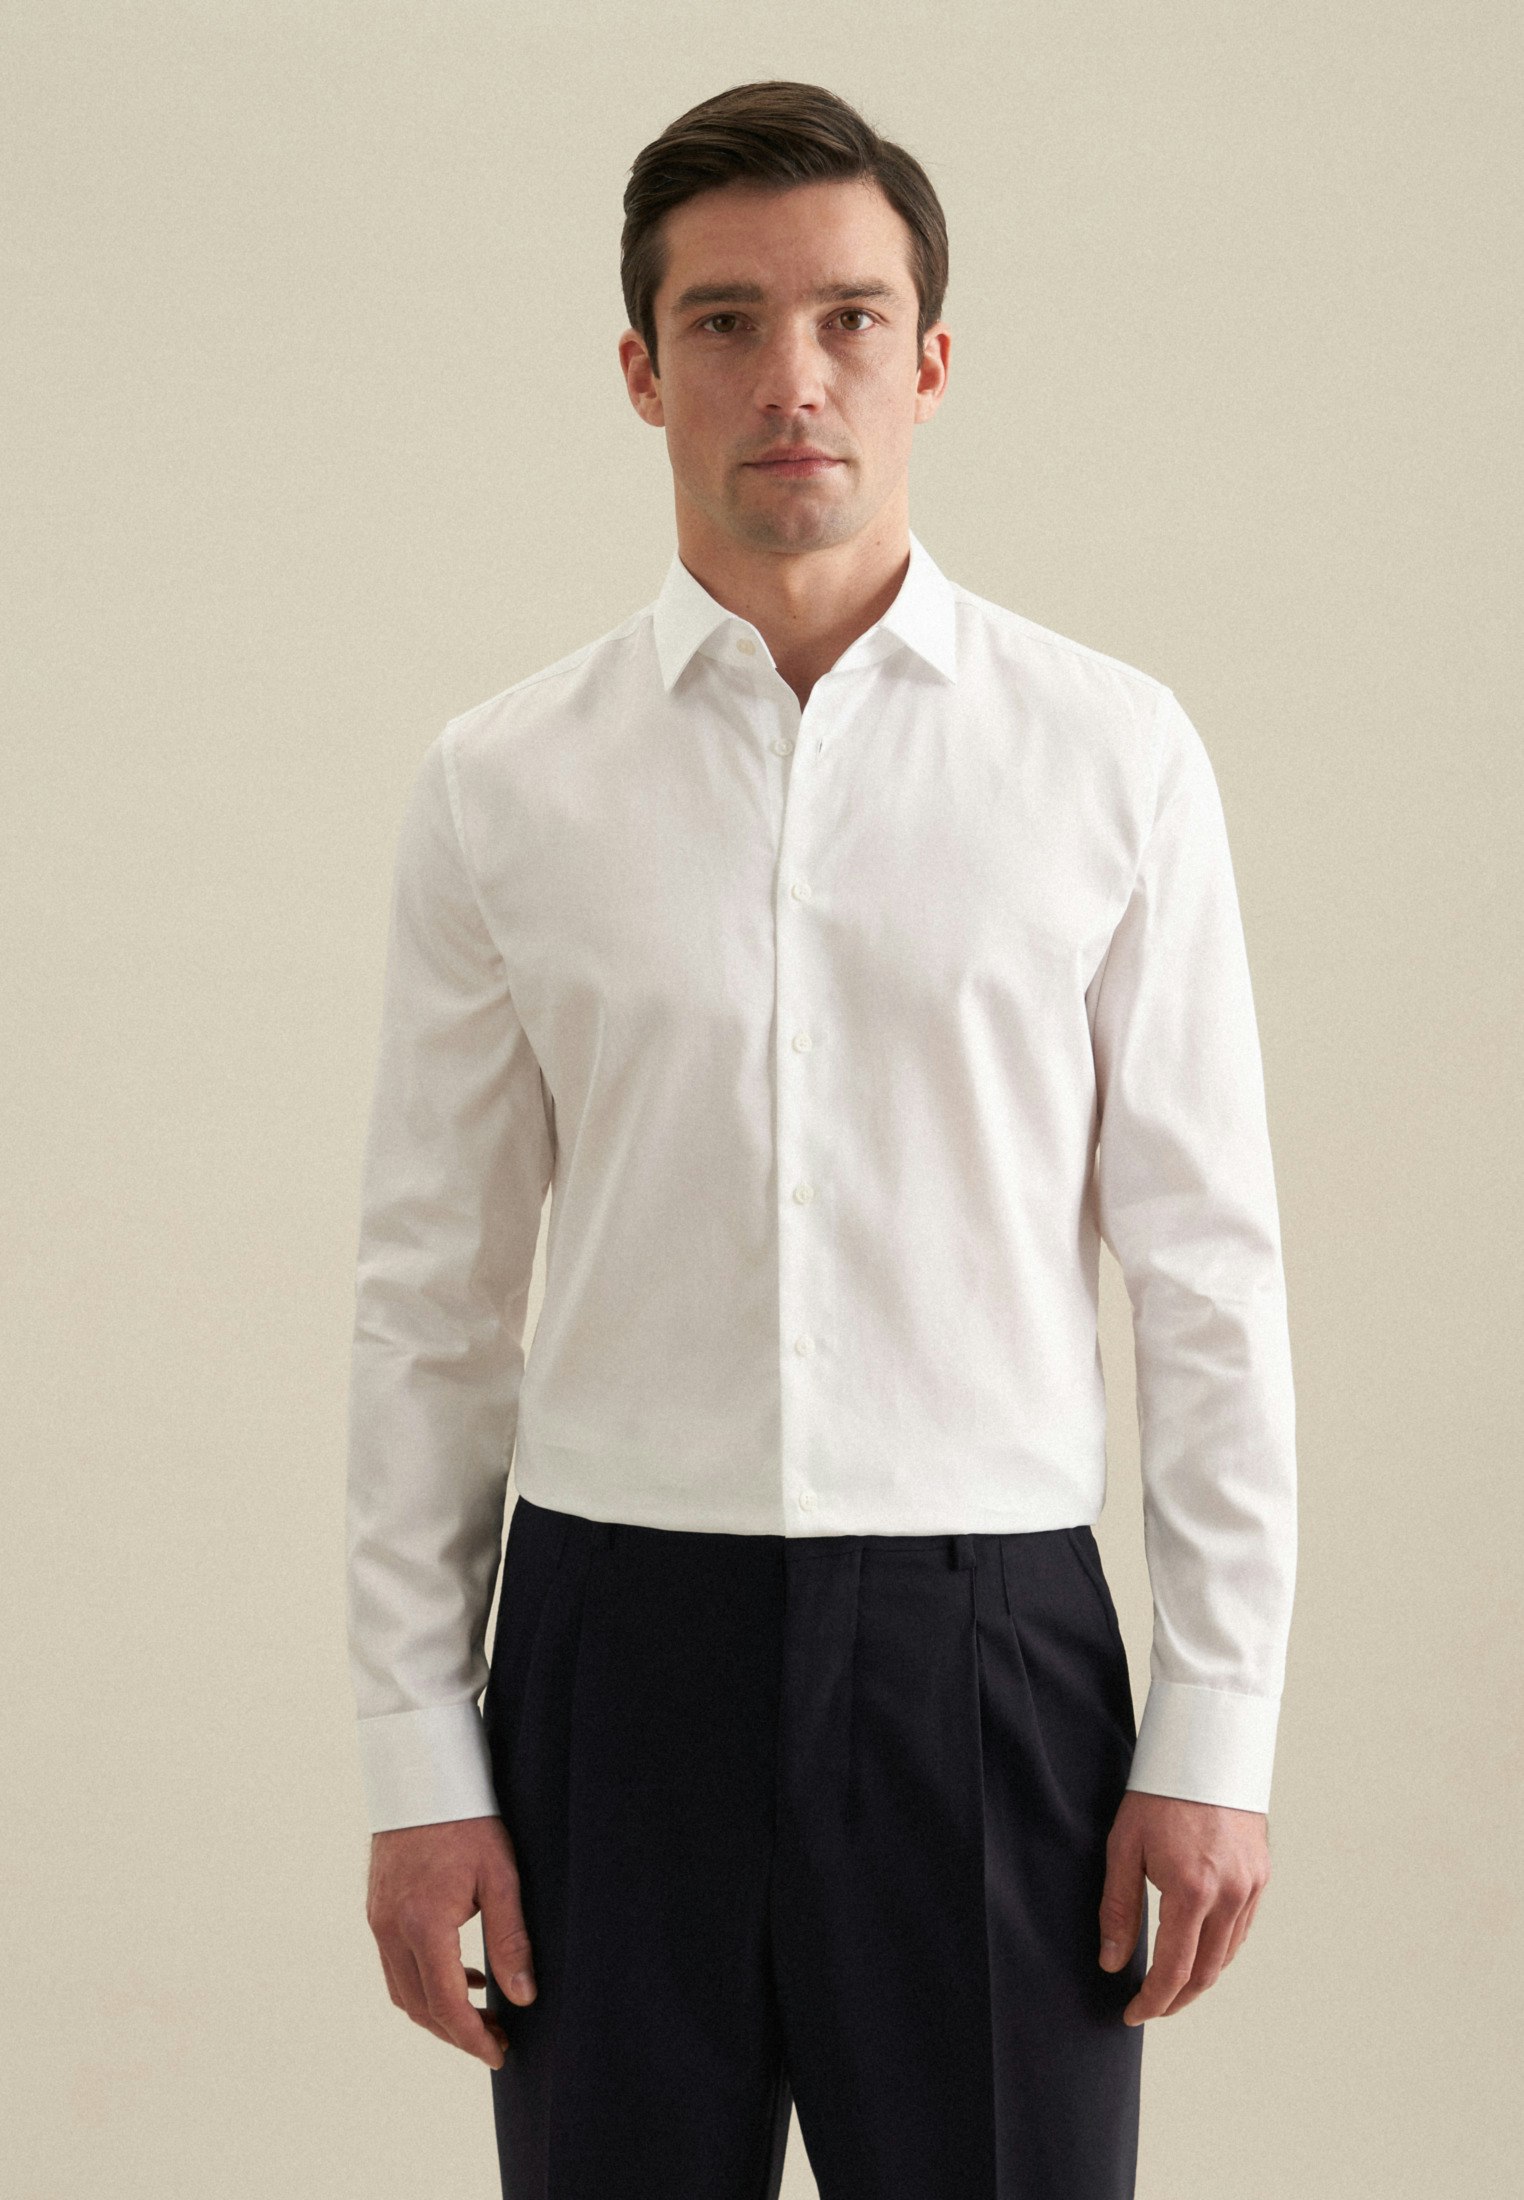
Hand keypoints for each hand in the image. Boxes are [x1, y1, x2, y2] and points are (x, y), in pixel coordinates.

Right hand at [365, 1814, 537, 2069]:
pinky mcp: (377, 1910)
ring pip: (403, 1991)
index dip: (472, 2038)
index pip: (445, 2004)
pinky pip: (396, 1965)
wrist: (423, 1774)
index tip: (498, 2053)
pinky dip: (425, 1983)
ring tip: (482, 2012)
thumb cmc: (468, 1819)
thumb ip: (511, 1939)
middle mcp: (391, 1929)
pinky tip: (461, 1975)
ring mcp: (378, 1920)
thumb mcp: (500, 1875)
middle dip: (457, 2033)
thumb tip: (523, 1997)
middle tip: (496, 2039)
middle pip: (419, 2007)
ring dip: (438, 2012)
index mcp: (423, 1924)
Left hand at [1097, 1789, 1269, 2023]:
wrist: (1205, 1748)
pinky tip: (1198, 1950)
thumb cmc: (1157, 1793)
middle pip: (1206, 1972)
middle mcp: (1230, 1895)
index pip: (1174, 1970)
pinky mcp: (1262, 1875)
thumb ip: (1118, 1909)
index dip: (1152, 2001)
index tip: (1132, 2014)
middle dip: (1176, 1999)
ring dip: (1199, 1978)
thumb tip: (1112, 1963)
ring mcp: (1252, 1886)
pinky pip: (1242, 1929)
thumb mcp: (1124, 1847)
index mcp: (1192, 1890)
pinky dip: (1220, 1951)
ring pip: (1228, 1955)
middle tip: (1149, 2007)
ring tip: (1170, 1985)